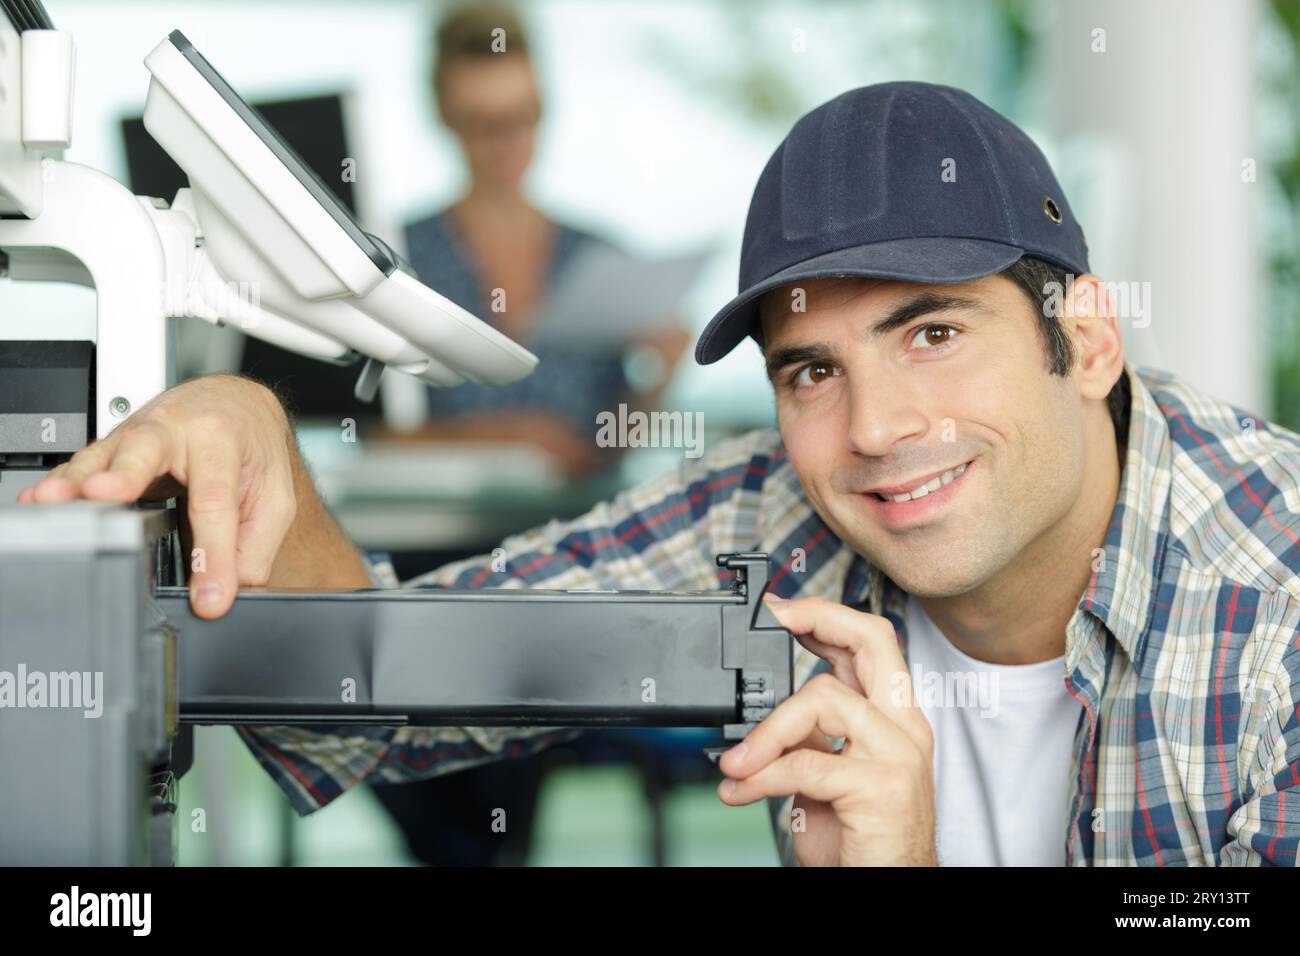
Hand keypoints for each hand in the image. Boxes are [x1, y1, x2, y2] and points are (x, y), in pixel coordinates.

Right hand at [17, 375, 299, 617]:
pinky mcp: (112, 448)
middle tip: (107, 495)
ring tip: (56, 503)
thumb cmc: (252, 449)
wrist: (234, 407)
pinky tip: (40, 501)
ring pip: (104, 455)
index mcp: (223, 440)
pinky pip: (82, 465)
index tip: (209, 597)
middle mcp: (175, 431)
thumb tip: (234, 590)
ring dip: (78, 481)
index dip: (212, 554)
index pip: (216, 504)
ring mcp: (137, 437)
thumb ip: (256, 546)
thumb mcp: (274, 497)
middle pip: (148, 452)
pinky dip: (60, 484)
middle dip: (126, 475)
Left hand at [717, 595, 937, 865]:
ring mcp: (898, 755)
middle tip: (775, 620)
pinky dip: (761, 776)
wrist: (887, 889)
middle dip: (820, 618)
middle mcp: (904, 728)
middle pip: (873, 642)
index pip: (872, 644)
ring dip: (766, 730)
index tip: (783, 608)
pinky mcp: (881, 788)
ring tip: (736, 762)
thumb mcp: (827, 778)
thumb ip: (808, 739)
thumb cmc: (860, 841)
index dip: (827, 615)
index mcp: (894, 719)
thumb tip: (760, 720)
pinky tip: (741, 790)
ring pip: (824, 699)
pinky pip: (806, 764)